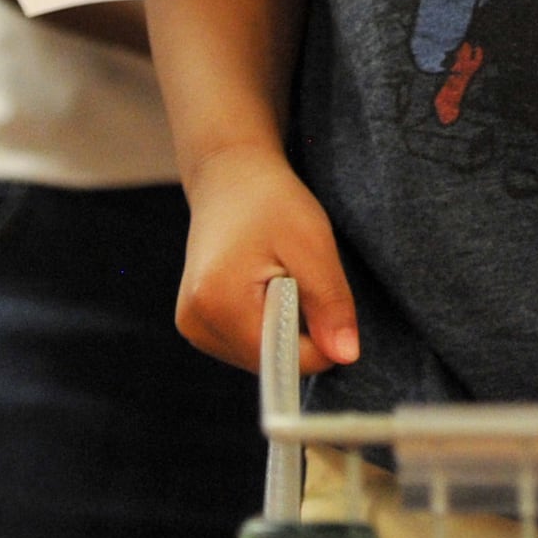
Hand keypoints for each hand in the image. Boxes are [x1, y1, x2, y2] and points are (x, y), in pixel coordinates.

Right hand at [177, 144, 359, 372]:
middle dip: (296, 329)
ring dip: (280, 327)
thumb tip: (345, 356)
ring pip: (259, 357)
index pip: (284, 360)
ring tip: (275, 276)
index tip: (319, 292)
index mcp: (217, 303)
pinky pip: (245, 344)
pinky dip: (264, 323)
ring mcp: (191, 326)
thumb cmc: (270, 200)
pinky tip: (262, 285)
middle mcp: (195, 322)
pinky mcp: (195, 323)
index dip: (318, 337)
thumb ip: (329, 303)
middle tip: (292, 275)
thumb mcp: (312, 243)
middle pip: (270, 363)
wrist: (230, 174)